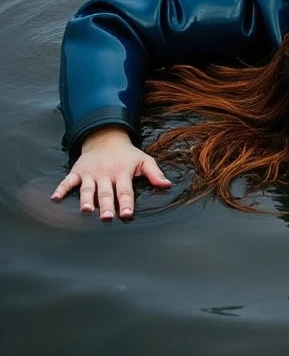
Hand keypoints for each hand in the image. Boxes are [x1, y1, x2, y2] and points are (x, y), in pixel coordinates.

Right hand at [51, 125, 171, 219]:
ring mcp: (90, 173)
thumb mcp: (144, 160)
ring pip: (88, 188)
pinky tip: (55, 199)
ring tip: (86, 210)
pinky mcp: (77, 171)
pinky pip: (68, 181)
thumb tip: (167, 185)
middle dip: (106, 205)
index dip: (126, 202)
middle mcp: (106, 173)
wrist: (106, 138)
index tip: (127, 214)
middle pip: (106, 192)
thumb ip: (154, 173)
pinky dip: (61, 189)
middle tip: (106, 218)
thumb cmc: (127, 155)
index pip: (125, 190)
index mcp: (122, 172)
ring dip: (86, 199)